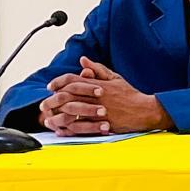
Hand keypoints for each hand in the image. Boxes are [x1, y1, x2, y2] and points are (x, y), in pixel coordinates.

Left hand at [41, 56, 172, 133]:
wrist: (145, 110)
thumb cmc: (130, 94)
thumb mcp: (115, 78)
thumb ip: (97, 69)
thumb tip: (83, 60)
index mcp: (98, 84)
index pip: (72, 80)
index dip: (58, 82)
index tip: (50, 87)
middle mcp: (96, 97)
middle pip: (67, 96)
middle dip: (52, 100)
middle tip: (44, 104)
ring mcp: (98, 110)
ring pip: (71, 112)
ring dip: (57, 115)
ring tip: (48, 118)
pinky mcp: (101, 123)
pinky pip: (80, 127)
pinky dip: (68, 129)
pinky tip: (61, 130)